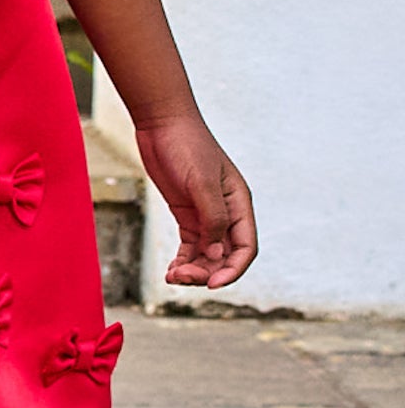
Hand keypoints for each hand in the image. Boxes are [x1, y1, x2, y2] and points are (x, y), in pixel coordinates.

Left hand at [134, 114, 257, 289]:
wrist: (162, 123)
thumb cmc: (186, 146)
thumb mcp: (201, 182)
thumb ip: (212, 218)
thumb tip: (217, 254)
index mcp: (239, 204)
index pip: (245, 248)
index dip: (232, 270)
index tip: (212, 284)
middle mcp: (226, 213)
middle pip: (224, 255)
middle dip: (207, 272)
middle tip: (182, 278)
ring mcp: (205, 214)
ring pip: (206, 254)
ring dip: (194, 270)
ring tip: (173, 277)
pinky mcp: (186, 213)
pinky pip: (190, 246)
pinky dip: (183, 260)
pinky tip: (172, 271)